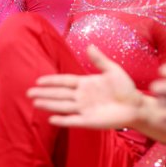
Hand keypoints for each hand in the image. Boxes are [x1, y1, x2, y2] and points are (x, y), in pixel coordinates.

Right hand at [28, 45, 143, 128]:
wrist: (136, 105)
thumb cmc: (126, 88)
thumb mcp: (113, 70)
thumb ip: (99, 60)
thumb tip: (89, 46)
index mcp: (86, 83)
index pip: (64, 81)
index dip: (52, 81)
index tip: (38, 80)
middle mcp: (82, 96)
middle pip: (59, 94)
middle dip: (44, 93)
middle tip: (28, 93)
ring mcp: (85, 109)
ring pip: (62, 106)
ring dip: (49, 104)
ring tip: (35, 103)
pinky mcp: (90, 121)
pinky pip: (73, 120)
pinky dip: (63, 120)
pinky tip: (51, 119)